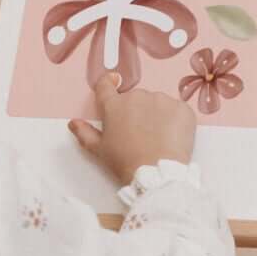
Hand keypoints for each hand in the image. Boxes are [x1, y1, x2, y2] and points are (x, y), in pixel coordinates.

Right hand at [68, 72, 195, 184]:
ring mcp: (162, 100)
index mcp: (114, 105)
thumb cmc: (126, 162)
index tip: (114, 82)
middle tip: (140, 134)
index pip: (106, 85)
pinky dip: (176, 121)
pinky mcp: (182, 108)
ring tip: (157, 138)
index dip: (109, 83)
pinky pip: (177, 110)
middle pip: (136, 98)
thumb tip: (74, 123)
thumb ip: (85, 133)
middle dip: (137, 111)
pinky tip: (172, 138)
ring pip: (158, 103)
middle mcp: (137, 96)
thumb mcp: (100, 151)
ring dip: (157, 115)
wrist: (157, 173)